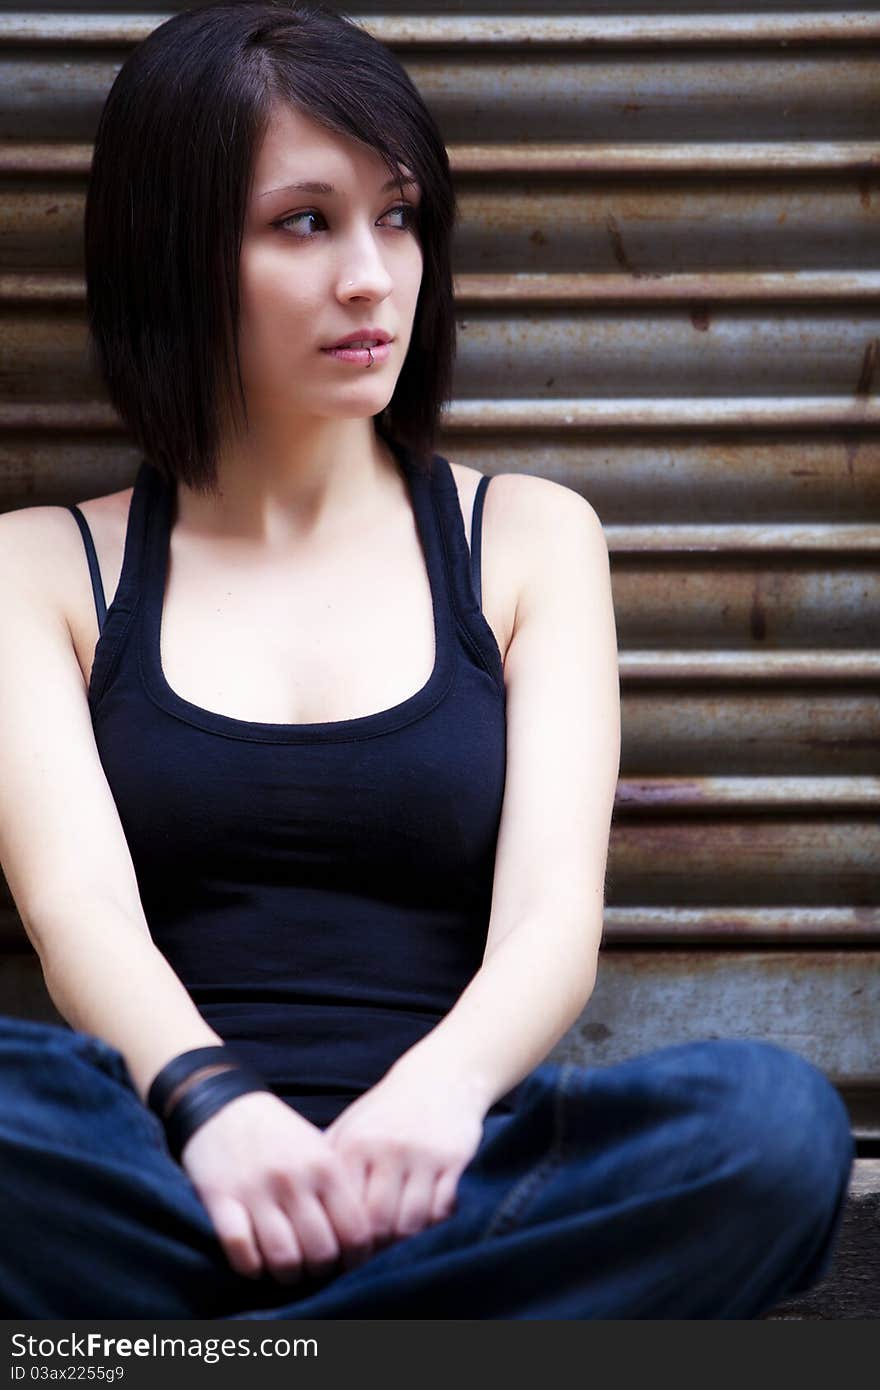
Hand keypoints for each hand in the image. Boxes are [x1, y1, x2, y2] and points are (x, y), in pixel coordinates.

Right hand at [178, 1089, 374, 1285]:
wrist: (223, 1104)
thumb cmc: (278, 1134)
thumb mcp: (319, 1149)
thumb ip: (339, 1190)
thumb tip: (361, 1241)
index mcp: (325, 1166)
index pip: (355, 1232)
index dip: (355, 1259)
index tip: (348, 1265)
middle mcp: (294, 1179)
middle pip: (320, 1252)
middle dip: (321, 1272)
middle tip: (315, 1269)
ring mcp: (256, 1189)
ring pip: (283, 1258)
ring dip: (287, 1275)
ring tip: (288, 1270)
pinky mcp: (220, 1198)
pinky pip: (240, 1249)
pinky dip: (250, 1266)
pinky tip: (255, 1260)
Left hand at [322, 1061, 486, 1249]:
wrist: (439, 1077)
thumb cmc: (386, 1111)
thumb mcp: (351, 1128)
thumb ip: (329, 1167)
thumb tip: (302, 1218)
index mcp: (355, 1144)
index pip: (343, 1212)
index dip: (343, 1245)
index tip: (343, 1260)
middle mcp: (387, 1148)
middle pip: (378, 1224)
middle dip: (375, 1252)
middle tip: (372, 1264)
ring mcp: (423, 1154)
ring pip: (412, 1223)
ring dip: (405, 1243)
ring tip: (397, 1247)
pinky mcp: (454, 1158)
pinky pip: (443, 1210)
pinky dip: (434, 1226)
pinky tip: (425, 1224)